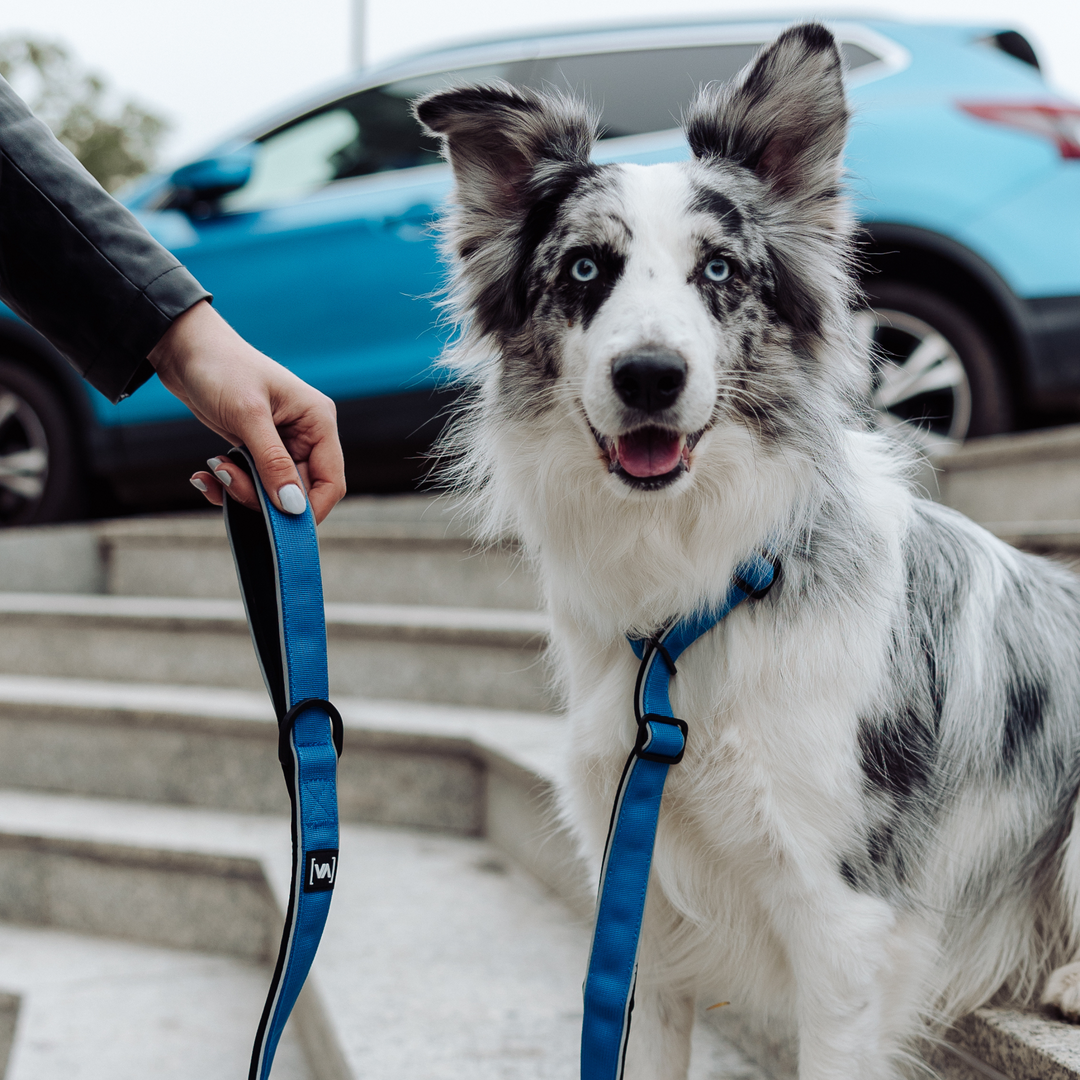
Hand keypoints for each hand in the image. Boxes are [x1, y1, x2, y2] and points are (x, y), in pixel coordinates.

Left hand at [148, 300, 345, 523]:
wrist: (184, 347)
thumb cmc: (221, 368)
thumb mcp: (247, 416)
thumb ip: (273, 463)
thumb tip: (293, 508)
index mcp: (318, 422)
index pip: (331, 482)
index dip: (309, 509)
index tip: (277, 522)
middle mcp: (306, 435)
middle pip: (299, 491)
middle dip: (263, 496)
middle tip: (227, 481)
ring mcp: (281, 443)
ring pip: (273, 491)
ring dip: (241, 490)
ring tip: (214, 469)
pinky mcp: (256, 448)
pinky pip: (252, 482)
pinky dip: (229, 485)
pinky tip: (206, 474)